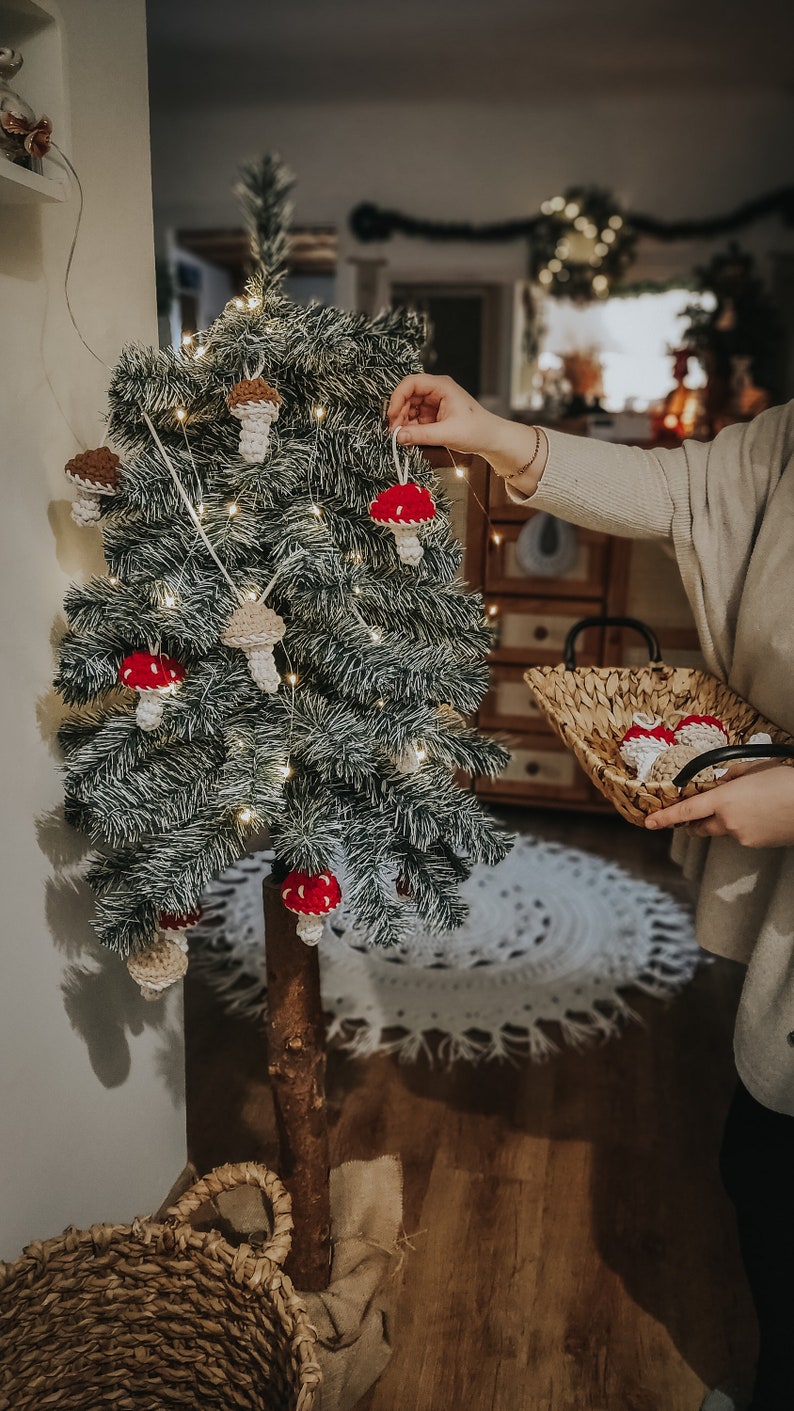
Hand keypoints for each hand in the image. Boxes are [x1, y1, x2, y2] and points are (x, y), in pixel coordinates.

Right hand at [387, 373, 547, 485]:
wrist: (490, 438)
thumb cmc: (477, 430)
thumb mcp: (447, 433)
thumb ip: (421, 435)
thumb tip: (398, 436)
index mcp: (442, 386)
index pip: (412, 383)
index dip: (398, 397)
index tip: (392, 414)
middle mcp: (436, 391)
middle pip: (408, 395)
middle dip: (399, 413)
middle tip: (394, 431)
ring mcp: (434, 402)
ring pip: (409, 407)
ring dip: (403, 422)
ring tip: (401, 437)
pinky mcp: (433, 414)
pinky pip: (415, 418)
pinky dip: (410, 428)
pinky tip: (409, 438)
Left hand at [645, 765, 793, 846]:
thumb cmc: (786, 782)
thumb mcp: (754, 770)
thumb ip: (730, 777)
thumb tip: (720, 782)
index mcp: (723, 800)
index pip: (686, 811)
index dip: (665, 817)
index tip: (649, 822)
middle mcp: (728, 822)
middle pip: (699, 826)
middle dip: (693, 822)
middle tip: (692, 815)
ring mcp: (742, 836)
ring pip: (723, 830)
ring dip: (724, 821)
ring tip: (747, 804)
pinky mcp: (756, 844)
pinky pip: (741, 835)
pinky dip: (743, 826)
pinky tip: (760, 813)